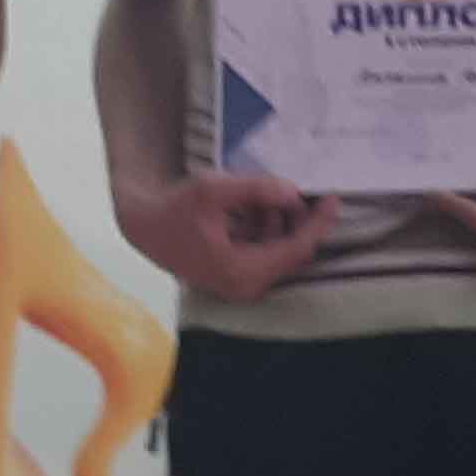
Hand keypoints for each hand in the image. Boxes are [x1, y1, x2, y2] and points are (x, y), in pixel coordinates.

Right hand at [116, 171, 336, 301]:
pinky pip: (264, 250)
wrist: (141, 224)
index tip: (334, 199)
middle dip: (297, 220)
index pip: (297, 249)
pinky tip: (250, 206)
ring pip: (278, 249)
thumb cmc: (174, 208)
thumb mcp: (214, 190)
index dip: (319, 224)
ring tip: (259, 194)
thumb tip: (293, 192)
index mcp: (243, 272)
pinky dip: (264, 227)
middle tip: (295, 190)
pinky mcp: (235, 274)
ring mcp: (240, 283)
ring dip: (277, 220)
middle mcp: (245, 285)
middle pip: (292, 252)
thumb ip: (256, 190)